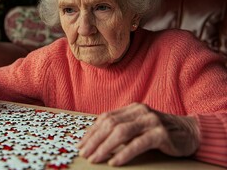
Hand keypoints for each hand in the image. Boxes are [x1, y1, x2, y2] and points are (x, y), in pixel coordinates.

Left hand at [77, 103, 199, 165]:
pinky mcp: (161, 134)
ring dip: (104, 147)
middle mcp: (140, 111)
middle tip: (83, 153)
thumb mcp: (138, 127)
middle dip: (94, 140)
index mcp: (132, 109)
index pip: (106, 118)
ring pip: (121, 132)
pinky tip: (114, 162)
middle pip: (110, 124)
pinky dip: (124, 153)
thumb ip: (122, 129)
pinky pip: (138, 143)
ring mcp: (151, 121)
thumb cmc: (159, 132)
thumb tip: (96, 141)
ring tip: (94, 158)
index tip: (81, 144)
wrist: (190, 133)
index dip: (92, 131)